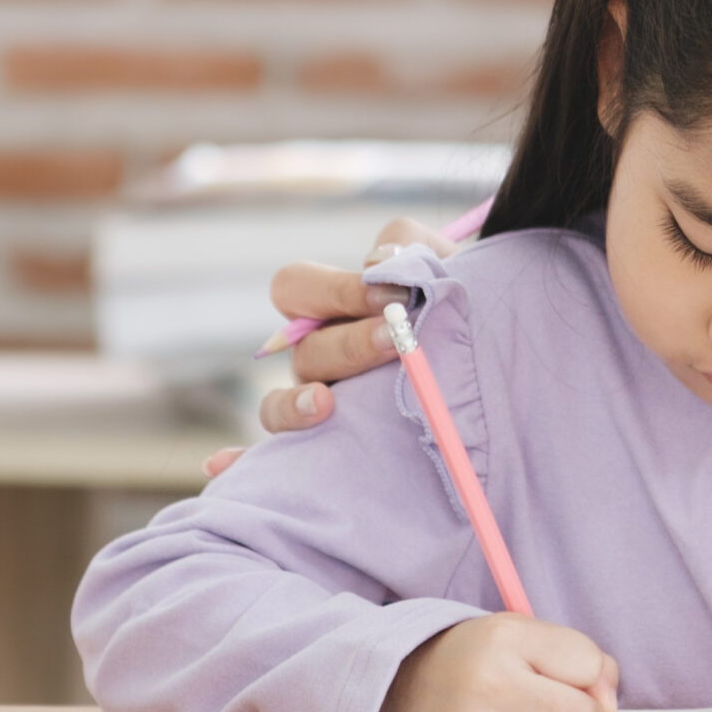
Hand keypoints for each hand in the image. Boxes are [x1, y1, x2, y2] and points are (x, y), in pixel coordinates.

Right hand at [205, 217, 464, 476]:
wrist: (491, 360)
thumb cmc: (457, 304)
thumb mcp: (445, 263)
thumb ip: (409, 247)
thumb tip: (375, 263)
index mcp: (330, 306)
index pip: (294, 287)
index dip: (334, 290)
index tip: (388, 294)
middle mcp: (316, 355)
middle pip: (303, 350)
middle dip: (348, 344)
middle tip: (393, 338)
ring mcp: (317, 403)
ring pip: (280, 405)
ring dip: (298, 403)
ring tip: (328, 405)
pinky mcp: (329, 447)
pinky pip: (272, 459)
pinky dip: (240, 463)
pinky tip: (220, 464)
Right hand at [377, 615, 621, 711]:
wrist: (404, 687)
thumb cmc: (478, 657)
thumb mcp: (525, 634)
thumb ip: (582, 658)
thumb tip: (610, 708)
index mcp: (507, 637)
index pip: (590, 665)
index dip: (593, 675)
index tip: (575, 675)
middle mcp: (491, 682)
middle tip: (559, 702)